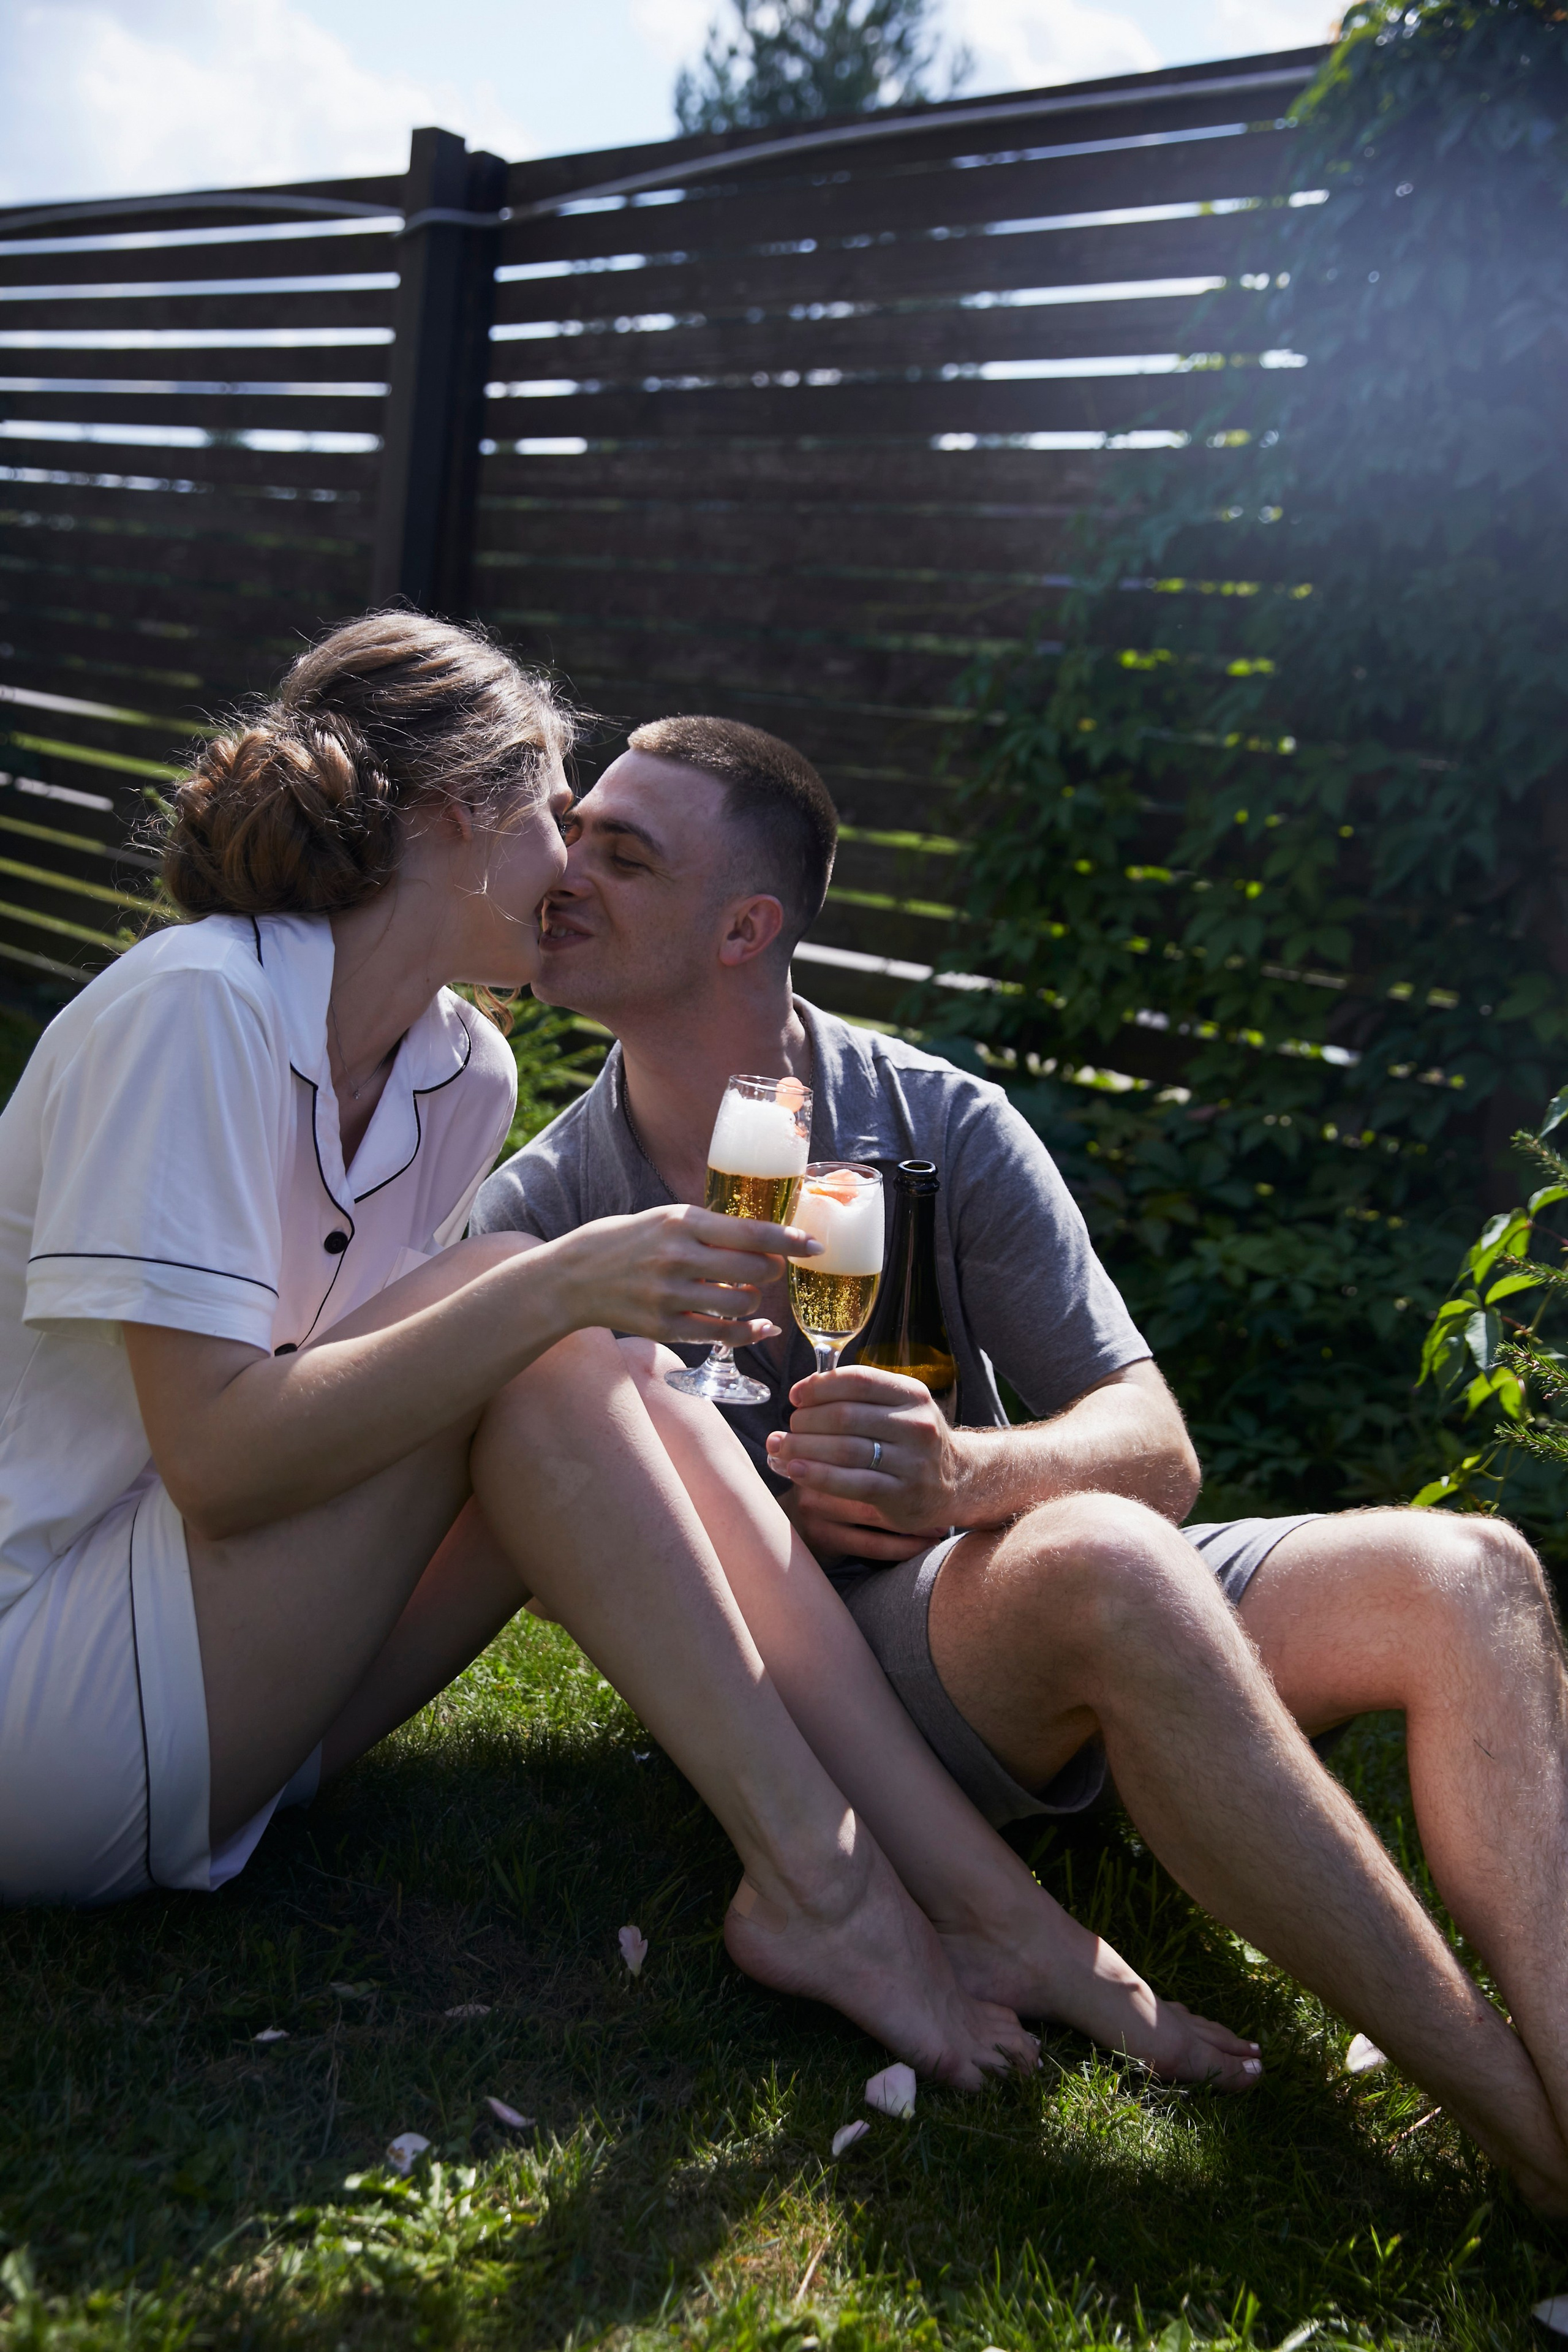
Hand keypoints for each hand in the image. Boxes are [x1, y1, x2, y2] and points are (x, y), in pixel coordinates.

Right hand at [553, 1205, 817, 1347]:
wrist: (570, 1279)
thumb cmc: (624, 1242)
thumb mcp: (663, 1219)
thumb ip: (707, 1226)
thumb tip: (761, 1233)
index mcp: (681, 1222)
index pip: (751, 1231)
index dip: (789, 1241)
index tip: (814, 1246)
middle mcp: (678, 1257)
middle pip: (754, 1270)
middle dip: (773, 1271)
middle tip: (771, 1269)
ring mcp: (670, 1295)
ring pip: (742, 1304)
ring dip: (755, 1301)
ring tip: (746, 1294)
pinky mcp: (664, 1327)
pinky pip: (723, 1336)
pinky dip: (747, 1334)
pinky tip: (755, 1329)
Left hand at [766, 1366, 960, 1560]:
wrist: (955, 1482)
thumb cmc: (911, 1440)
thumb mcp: (899, 1408)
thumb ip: (858, 1397)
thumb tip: (801, 1393)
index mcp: (911, 1395)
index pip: (856, 1380)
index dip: (818, 1386)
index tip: (796, 1396)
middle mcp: (915, 1424)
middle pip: (844, 1416)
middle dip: (805, 1422)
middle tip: (787, 1430)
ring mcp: (910, 1461)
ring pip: (843, 1450)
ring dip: (803, 1448)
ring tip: (780, 1449)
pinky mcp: (900, 1494)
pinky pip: (849, 1483)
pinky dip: (816, 1475)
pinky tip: (795, 1470)